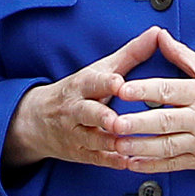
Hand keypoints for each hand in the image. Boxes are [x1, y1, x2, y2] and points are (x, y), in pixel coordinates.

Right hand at [3, 42, 152, 171]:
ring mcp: (75, 132)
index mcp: (82, 85)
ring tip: (127, 146)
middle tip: (116, 121)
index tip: (118, 82)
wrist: (37, 120)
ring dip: (110, 143)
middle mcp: (75, 109)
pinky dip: (111, 161)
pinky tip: (127, 162)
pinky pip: (95, 158)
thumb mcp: (100, 69)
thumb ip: (131, 54)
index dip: (105, 82)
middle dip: (102, 117)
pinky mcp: (78, 152)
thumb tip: (157, 32)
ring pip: (92, 139)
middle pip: (87, 112)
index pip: (93, 82)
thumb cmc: (79, 91)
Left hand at [99, 30, 194, 172]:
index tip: (122, 89)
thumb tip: (158, 35)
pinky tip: (132, 163)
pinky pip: (174, 164)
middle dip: (135, 123)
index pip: (168, 90)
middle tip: (112, 122)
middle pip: (163, 121)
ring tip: (115, 145)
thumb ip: (182, 55)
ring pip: (166, 146)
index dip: (143, 90)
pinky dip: (152, 165)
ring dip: (139, 147)